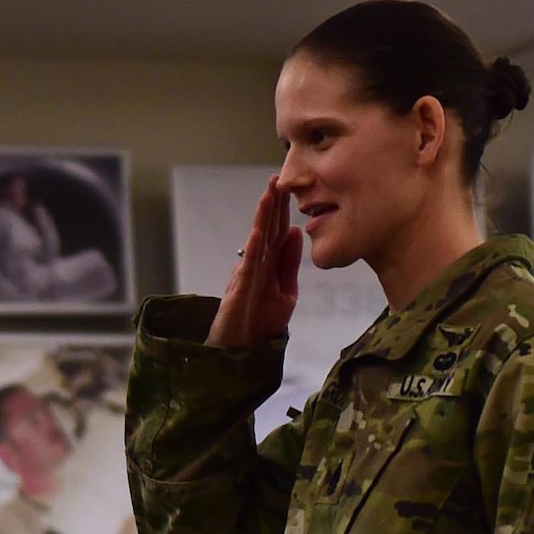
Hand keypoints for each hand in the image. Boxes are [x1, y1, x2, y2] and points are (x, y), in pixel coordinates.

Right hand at [206, 177, 300, 348]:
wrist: (244, 354)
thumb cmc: (261, 324)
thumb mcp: (286, 292)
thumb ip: (289, 264)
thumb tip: (296, 232)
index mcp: (268, 265)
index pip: (276, 232)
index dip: (282, 210)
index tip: (287, 186)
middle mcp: (255, 266)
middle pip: (265, 230)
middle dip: (271, 205)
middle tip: (276, 178)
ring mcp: (245, 278)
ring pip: (255, 243)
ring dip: (261, 219)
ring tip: (268, 197)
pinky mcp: (238, 293)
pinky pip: (246, 269)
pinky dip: (252, 250)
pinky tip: (257, 233)